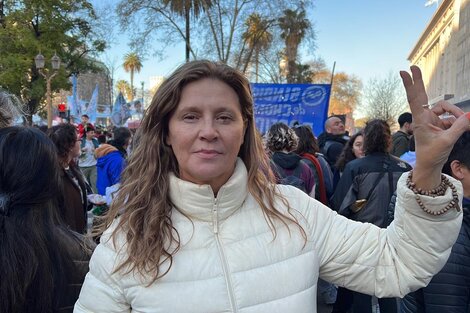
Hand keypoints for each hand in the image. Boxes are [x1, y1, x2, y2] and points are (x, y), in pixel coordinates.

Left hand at [400, 65, 469, 188]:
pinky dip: (458, 121)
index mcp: (421, 120)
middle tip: (413, 66)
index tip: (404, 72)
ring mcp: (432, 120)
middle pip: (422, 95)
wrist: (430, 166)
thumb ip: (459, 127)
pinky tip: (465, 123)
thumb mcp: (447, 141)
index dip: (411, 85)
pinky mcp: (440, 124)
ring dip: (456, 113)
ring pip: (446, 108)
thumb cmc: (432, 155)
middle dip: (418, 82)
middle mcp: (424, 117)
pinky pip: (452, 117)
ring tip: (465, 121)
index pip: (415, 99)